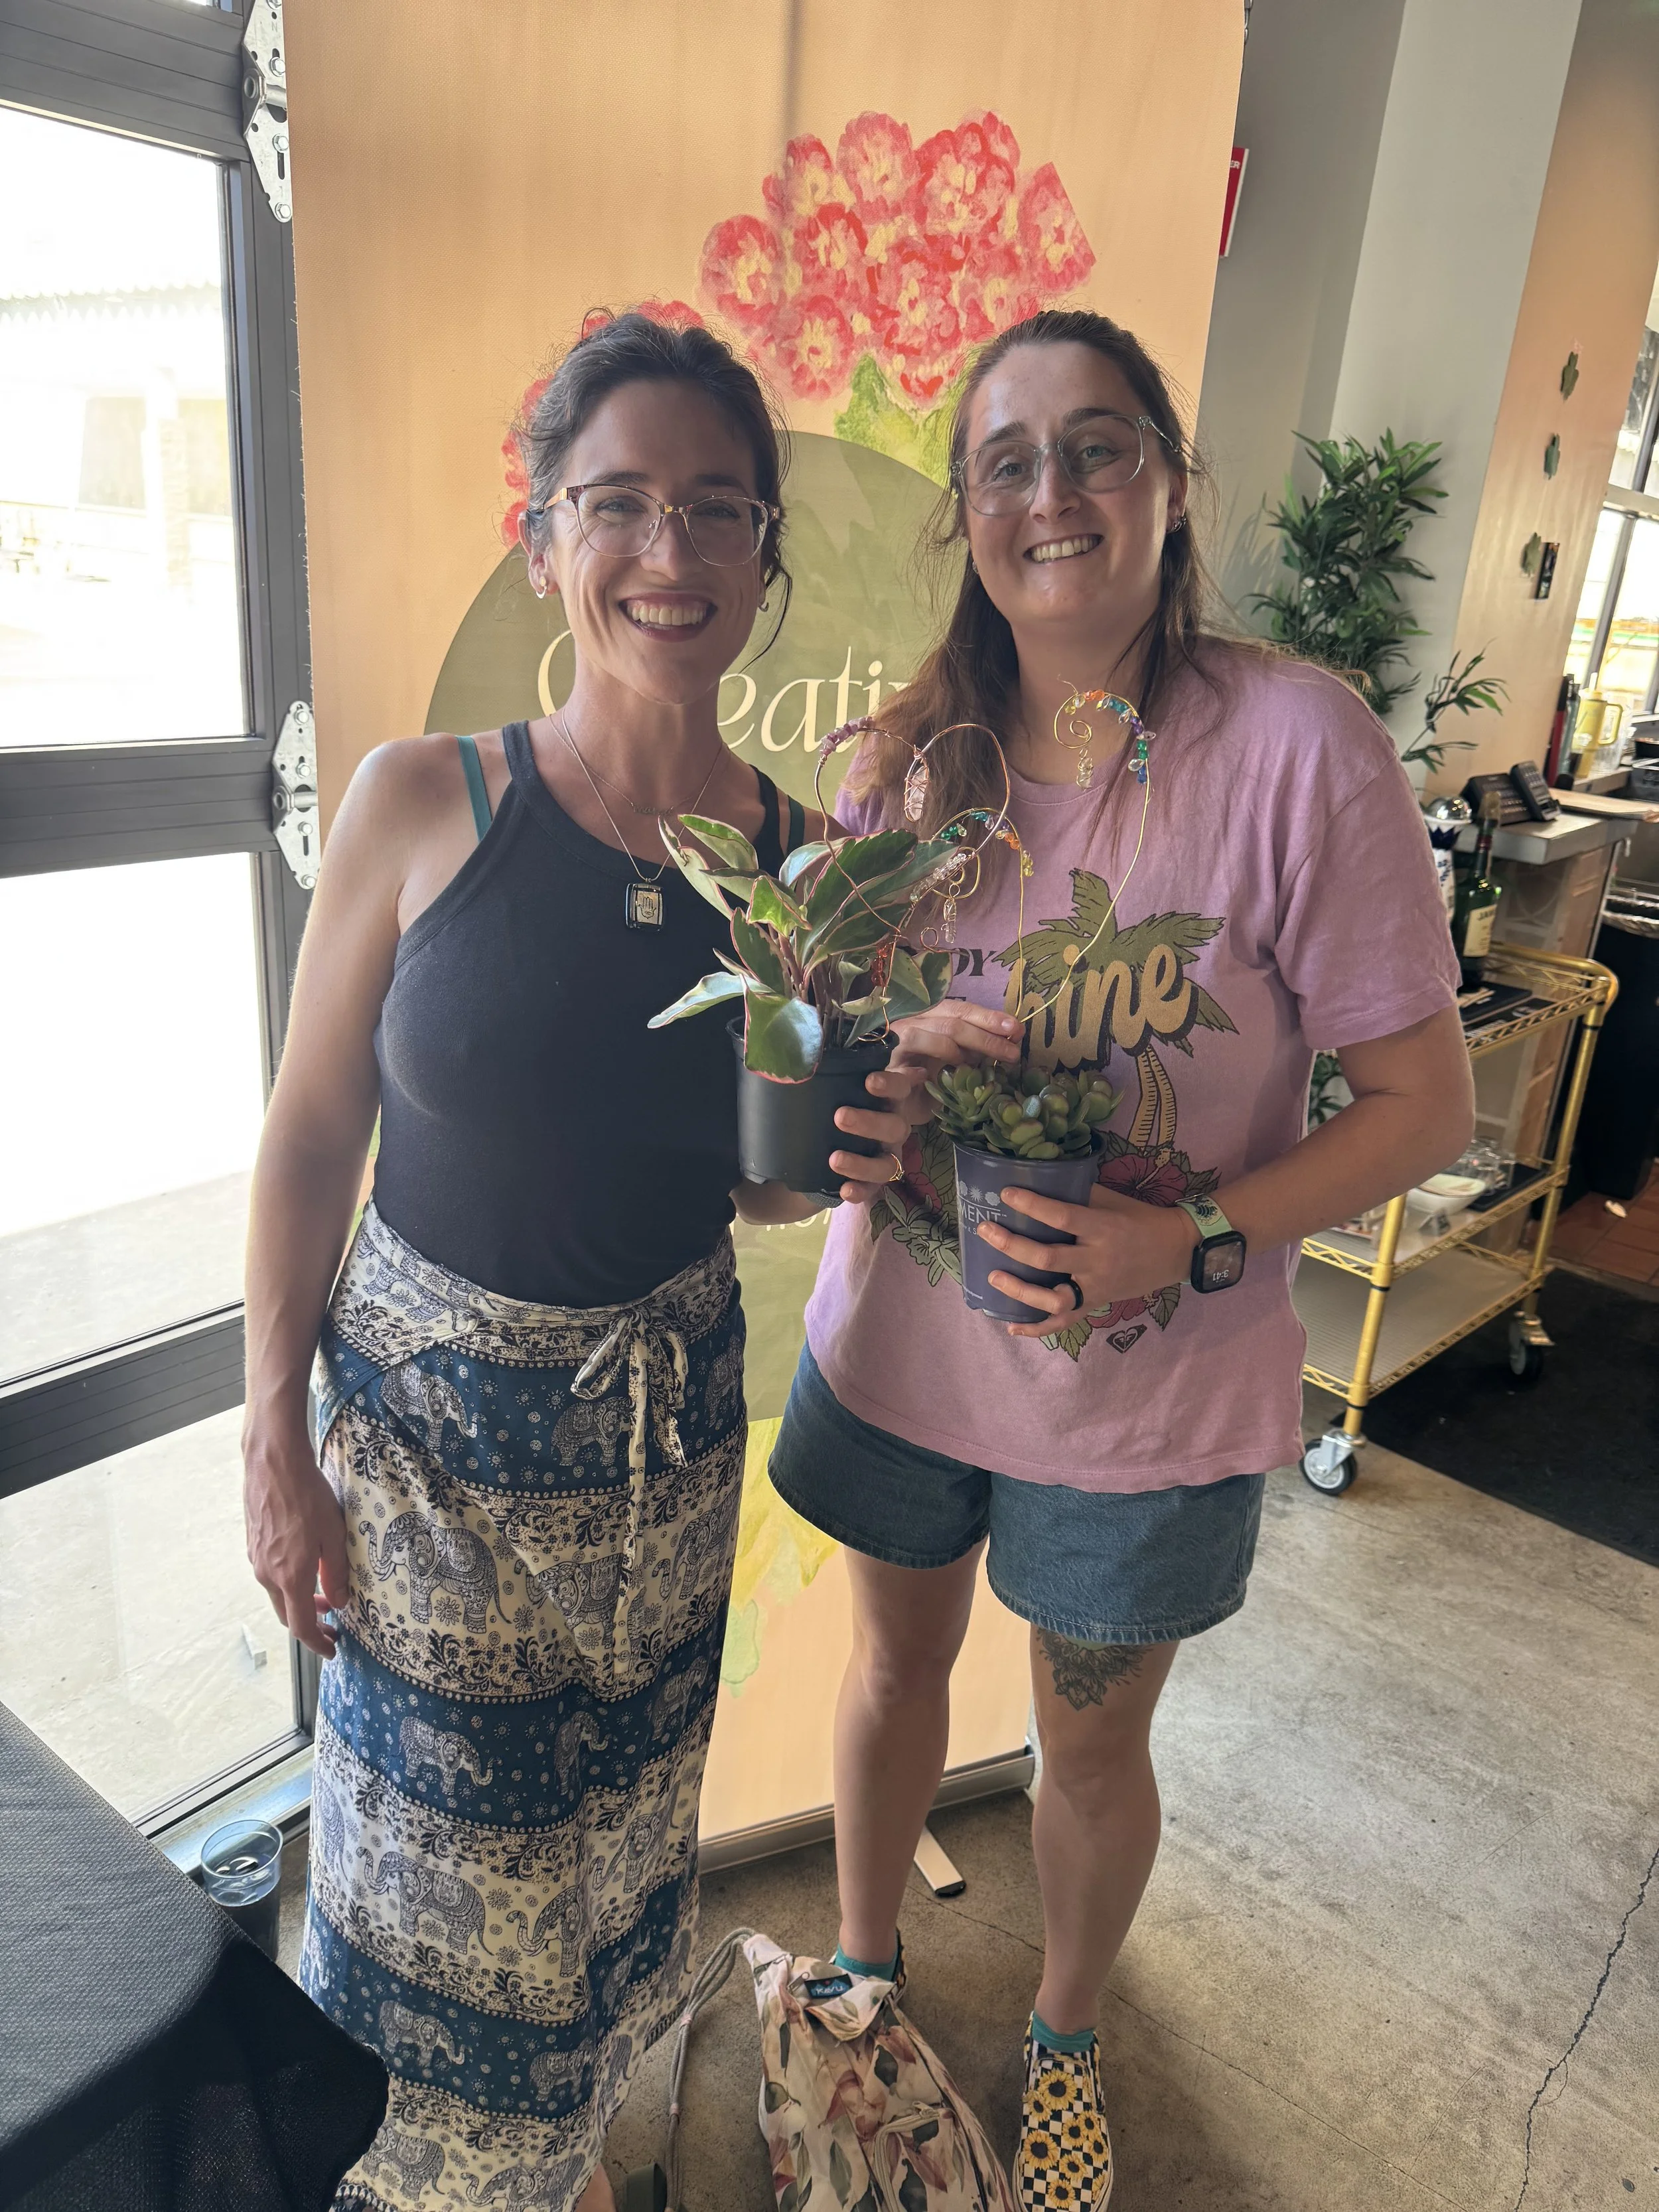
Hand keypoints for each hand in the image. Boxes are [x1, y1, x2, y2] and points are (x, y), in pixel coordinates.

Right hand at [243, 1419, 349, 1658]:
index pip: (301, 1627)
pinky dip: (288, 1581)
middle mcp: (266, 1575)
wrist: (273, 1463)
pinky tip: (306, 1566)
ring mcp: (255, 1559)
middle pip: (286, 1614)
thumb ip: (337, 1574)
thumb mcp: (334, 1536)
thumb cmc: (307, 1496)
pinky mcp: (252, 1544)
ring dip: (299, 1600)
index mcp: (289, 1578)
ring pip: (278, 1593)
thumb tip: (340, 1602)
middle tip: (333, 1621)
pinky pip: (270, 1574)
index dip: (317, 1643)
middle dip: (310, 1622)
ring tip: (324, 1592)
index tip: (332, 1649)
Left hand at [829, 1063, 931, 1205]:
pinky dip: (860, 1191)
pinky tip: (844, 1191)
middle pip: (895, 1126)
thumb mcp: (839, 1082)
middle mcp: (894, 1126)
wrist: (829, 1137)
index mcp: (890, 1099)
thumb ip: (835, 1065)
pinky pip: (873, 1190)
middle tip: (840, 1116)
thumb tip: (811, 1034)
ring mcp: (887, 1155)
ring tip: (834, 1158)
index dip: (890, 1084)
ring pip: (887, 1163)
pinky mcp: (874, 1181)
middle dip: (869, 1122)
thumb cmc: (840, 1099)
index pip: (900, 1087)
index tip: (869, 1081)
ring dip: (862, 1162)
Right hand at [889, 998, 1023, 1076]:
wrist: (893, 1103)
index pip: (962, 1010)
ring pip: (926, 1036)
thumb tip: (1014, 1037)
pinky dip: (921, 1072)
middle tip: (1011, 1053)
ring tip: (980, 1066)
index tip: (1016, 1029)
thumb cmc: (929, 1079)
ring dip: (957, 1051)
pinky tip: (938, 1078)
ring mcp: (897, 1043)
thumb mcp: (959, 1060)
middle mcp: (914, 1023)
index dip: (989, 1018)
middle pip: (951, 1022)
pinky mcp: (886, 1067)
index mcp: (932, 1018)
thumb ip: (979, 1048)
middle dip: (984, 1036)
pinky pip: (903, 1066)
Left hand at [977, 1185, 1201, 1337]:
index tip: (1005, 1194)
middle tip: (986, 1230)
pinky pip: (1065, 1322)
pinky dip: (1037, 1328)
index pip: (1062, 1216)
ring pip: (1053, 1298)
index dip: (1032, 1205)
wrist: (1175, 1251)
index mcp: (1102, 1228)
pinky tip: (1011, 1327)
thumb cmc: (1139, 1219)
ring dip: (1019, 1290)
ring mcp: (1096, 1287)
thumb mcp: (1112, 1201)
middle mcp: (1097, 1260)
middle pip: (1048, 1259)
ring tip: (993, 1276)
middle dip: (1012, 1245)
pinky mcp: (1096, 1304)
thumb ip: (1078, 1195)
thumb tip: (1039, 1182)